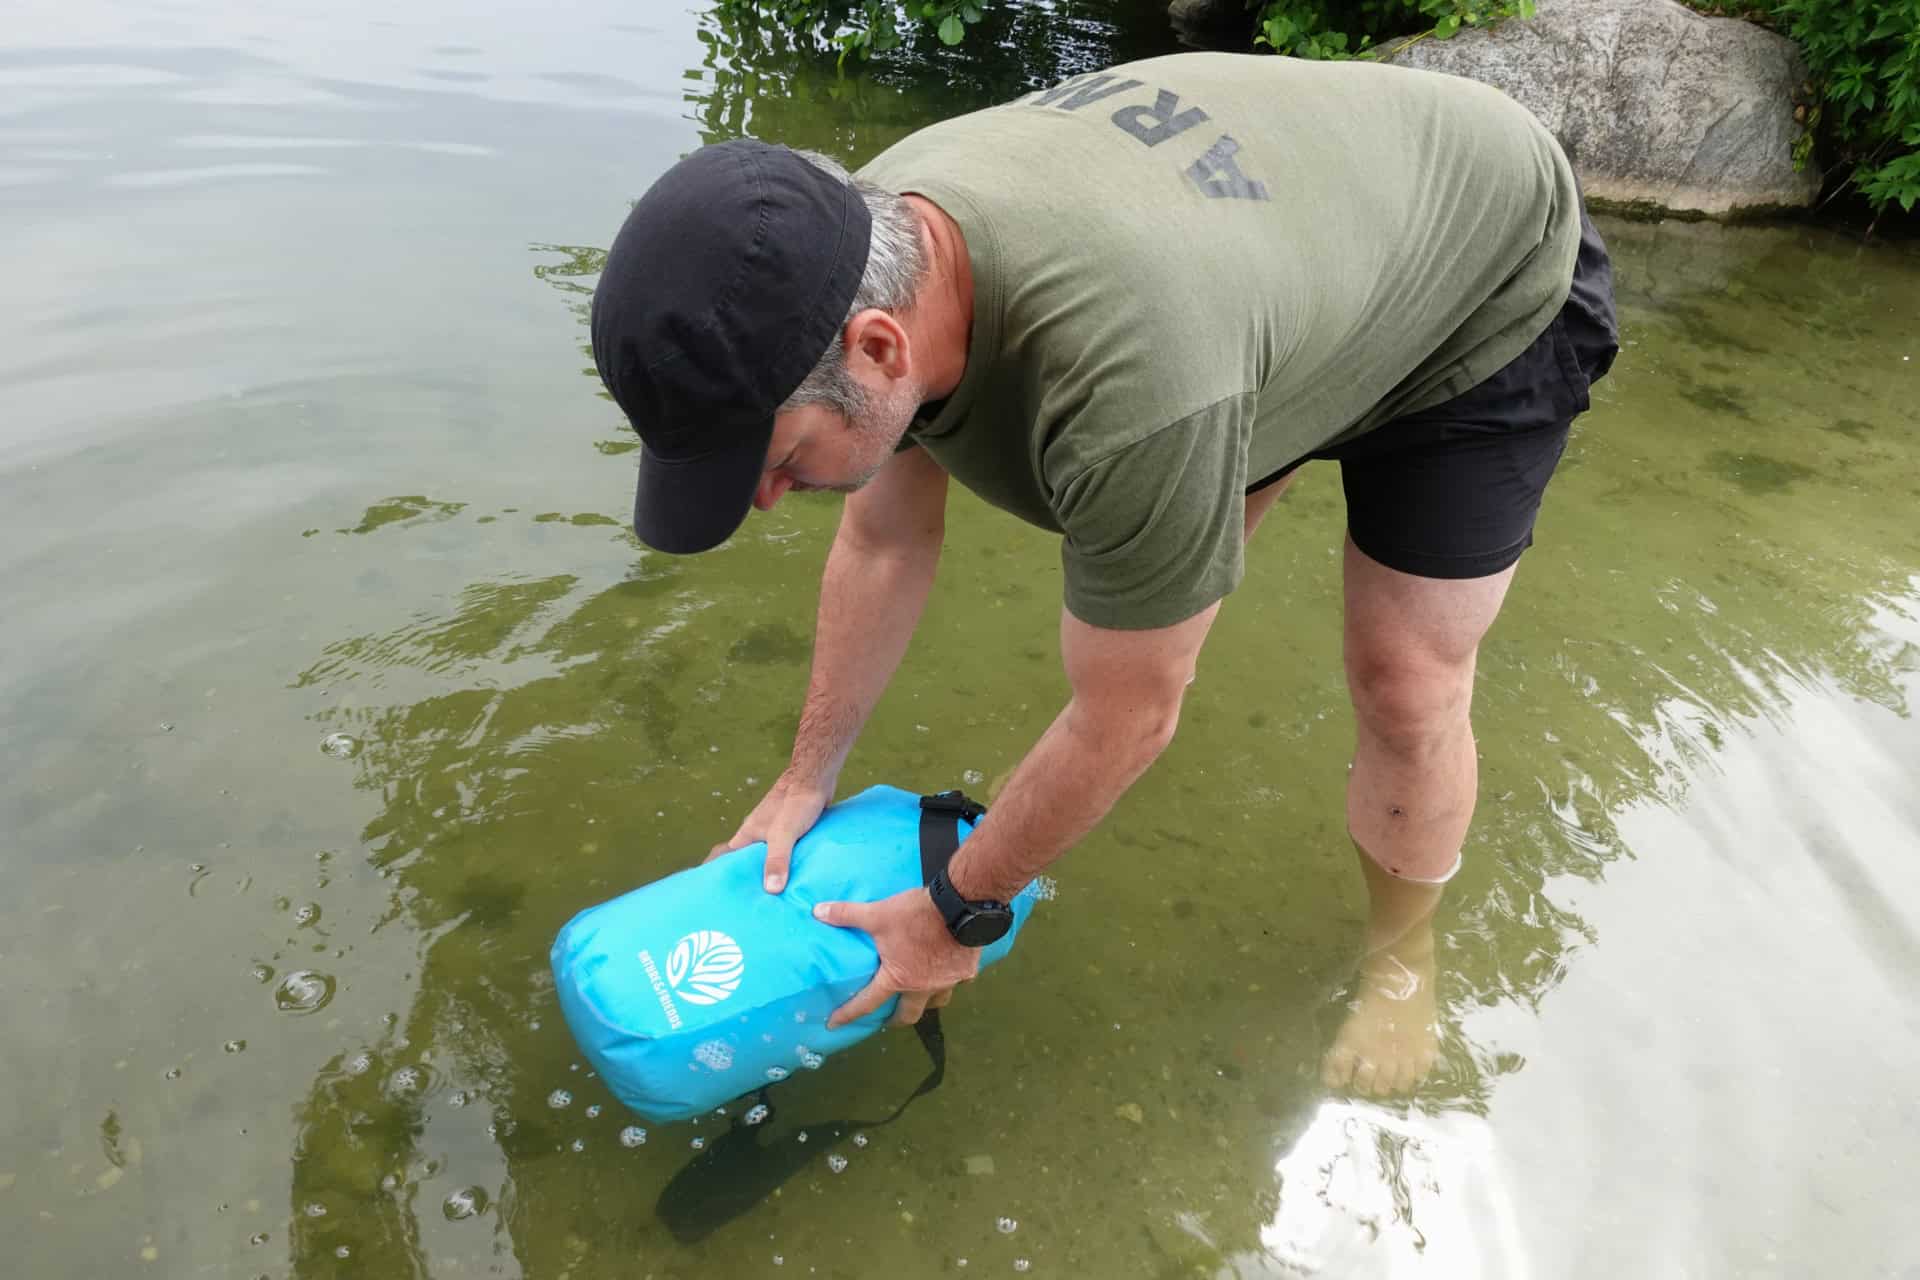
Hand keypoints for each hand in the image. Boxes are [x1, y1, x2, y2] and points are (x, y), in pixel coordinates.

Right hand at [706, 770, 832, 892]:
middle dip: (745, 882)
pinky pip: (783, 855)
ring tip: (771, 901)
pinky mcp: (790, 833)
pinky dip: (785, 867)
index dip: (715, 874)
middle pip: (745, 862)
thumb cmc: (795, 803)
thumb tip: (771, 890)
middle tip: (747, 907)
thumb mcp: (784, 834)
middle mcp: (756, 836)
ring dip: (768, 875)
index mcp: (746, 836)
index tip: (711, 896)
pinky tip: (793, 880)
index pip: (723, 858)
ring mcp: (773, 834)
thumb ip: (777, 860)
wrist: (815, 778)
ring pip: (765, 859)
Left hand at [813, 888, 979, 1028]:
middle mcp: (923, 987)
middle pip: (909, 1015)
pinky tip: (948, 971)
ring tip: (919, 994)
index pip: (868, 1003)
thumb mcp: (878, 914)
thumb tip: (818, 911)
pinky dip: (950, 980)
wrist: (961, 906)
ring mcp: (948, 982)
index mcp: (898, 978)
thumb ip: (847, 914)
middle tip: (889, 1017)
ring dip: (926, 1003)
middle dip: (897, 1020)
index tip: (834, 1024)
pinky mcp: (967, 971)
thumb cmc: (916, 915)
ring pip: (936, 1003)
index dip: (848, 1014)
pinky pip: (958, 983)